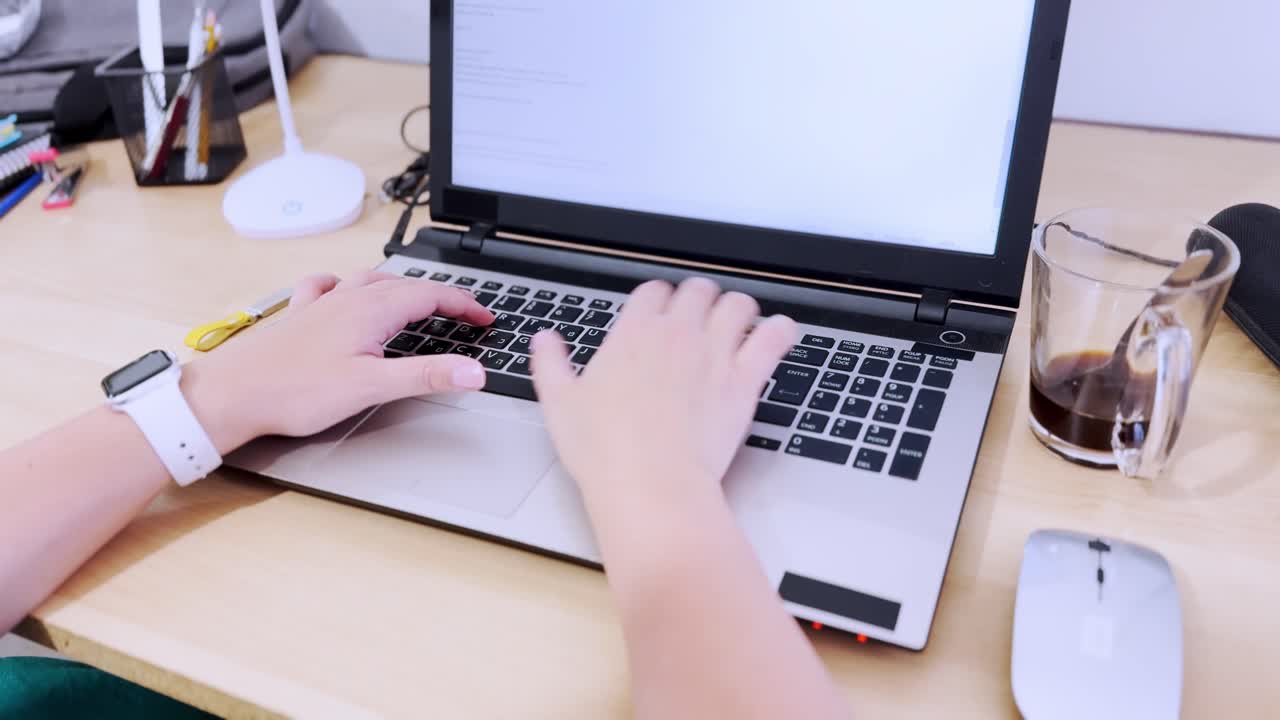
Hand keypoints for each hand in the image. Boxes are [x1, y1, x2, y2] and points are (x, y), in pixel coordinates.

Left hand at [182, 271, 493, 452]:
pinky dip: (346, 284)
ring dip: (401, 287)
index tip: (486, 317)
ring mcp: (321, 304)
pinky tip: (341, 289)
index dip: (464, 305)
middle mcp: (347, 299)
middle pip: (405, 285)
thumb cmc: (293, 392)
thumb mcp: (371, 387)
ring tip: (419, 298)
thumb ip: (426, 376)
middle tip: (465, 313)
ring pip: (370, 282)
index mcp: (370, 310)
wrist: (231, 394)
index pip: (431, 295)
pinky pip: (328, 287)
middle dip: (441, 296)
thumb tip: (474, 371)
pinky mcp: (299, 317)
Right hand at [530, 278, 795, 511]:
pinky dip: (780, 330)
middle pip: (698, 291)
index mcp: (633, 333)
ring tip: (738, 324)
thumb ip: (551, 364)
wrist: (650, 485)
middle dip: (699, 300)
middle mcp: (677, 333)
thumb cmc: (605, 451)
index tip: (659, 315)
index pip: (653, 291)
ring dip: (739, 309)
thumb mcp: (560, 404)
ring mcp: (715, 353)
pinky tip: (779, 334)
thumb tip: (545, 340)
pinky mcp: (746, 380)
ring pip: (738, 305)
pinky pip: (774, 337)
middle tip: (700, 319)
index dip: (658, 300)